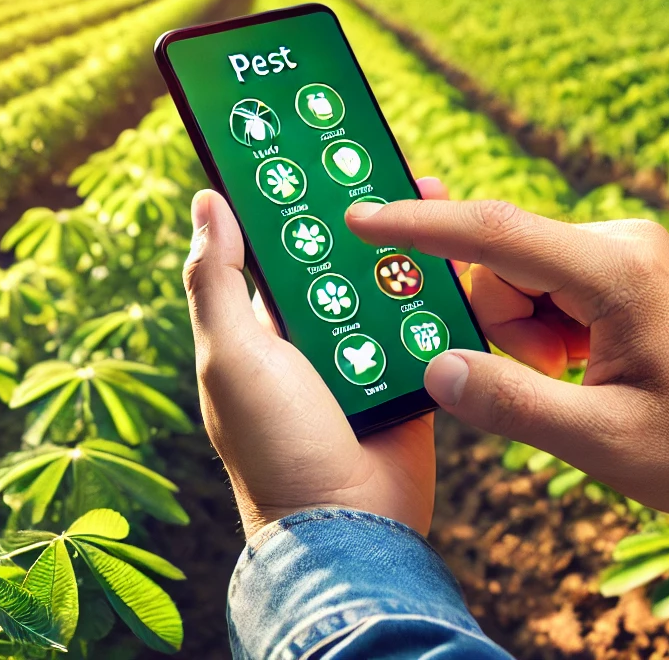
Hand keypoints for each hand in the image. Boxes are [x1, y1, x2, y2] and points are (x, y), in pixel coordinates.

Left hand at [183, 184, 447, 537]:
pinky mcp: (411, 377)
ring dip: (411, 245)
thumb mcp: (230, 356)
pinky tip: (462, 254)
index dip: (297, 196)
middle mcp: (312, 335)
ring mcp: (364, 355)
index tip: (319, 142)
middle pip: (342, 255)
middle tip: (395, 157)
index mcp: (261, 324)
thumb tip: (206, 199)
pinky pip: (429, 323)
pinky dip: (442, 295)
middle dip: (367, 211)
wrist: (350, 527)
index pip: (279, 242)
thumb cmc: (275, 446)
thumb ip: (216, 280)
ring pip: (389, 282)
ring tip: (436, 190)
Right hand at [345, 198, 668, 520]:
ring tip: (577, 385)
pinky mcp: (631, 276)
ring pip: (523, 279)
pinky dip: (547, 333)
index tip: (359, 218)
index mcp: (616, 271)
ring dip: (525, 335)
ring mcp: (628, 256)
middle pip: (503, 262)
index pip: (494, 232)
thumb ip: (513, 404)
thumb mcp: (606, 442)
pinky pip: (553, 290)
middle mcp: (620, 244)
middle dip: (498, 325)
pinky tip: (582, 373)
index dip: (419, 225)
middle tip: (549, 381)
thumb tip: (437, 371)